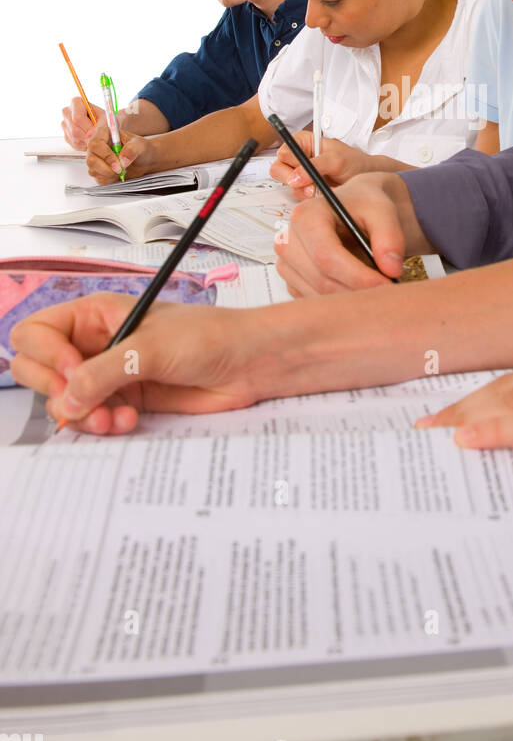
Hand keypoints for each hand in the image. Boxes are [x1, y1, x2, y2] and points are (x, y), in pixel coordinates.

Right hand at [9, 292, 277, 433]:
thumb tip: (66, 399)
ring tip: (113, 418)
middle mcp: (94, 343)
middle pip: (38, 368)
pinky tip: (127, 420)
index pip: (36, 331)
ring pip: (64, 400)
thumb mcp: (151, 348)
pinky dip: (102, 425)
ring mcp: (108, 373)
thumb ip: (104, 373)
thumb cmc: (208, 337)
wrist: (248, 364)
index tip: (71, 372)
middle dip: (54, 391)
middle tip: (81, 403)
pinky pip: (92, 418)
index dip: (45, 354)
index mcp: (94, 315)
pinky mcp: (125, 399)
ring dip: (82, 415)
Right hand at [61, 96, 106, 150]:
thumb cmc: (105, 120)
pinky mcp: (66, 135)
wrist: (104, 126)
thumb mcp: (106, 120)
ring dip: (87, 141)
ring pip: (74, 138)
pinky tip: (91, 140)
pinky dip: (85, 145)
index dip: (88, 128)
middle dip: (88, 136)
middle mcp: (67, 112)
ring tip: (96, 137)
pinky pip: (74, 144)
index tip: (96, 133)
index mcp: (76, 102)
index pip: (77, 118)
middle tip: (98, 137)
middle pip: (75, 130)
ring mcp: (65, 124)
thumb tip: (90, 136)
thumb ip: (99, 126)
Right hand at [85, 127, 156, 182]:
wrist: (145, 161)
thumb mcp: (140, 145)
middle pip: (91, 160)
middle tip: (121, 170)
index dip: (105, 155)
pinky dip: (109, 180)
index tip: (118, 164)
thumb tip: (122, 159)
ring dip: (109, 175)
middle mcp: (97, 147)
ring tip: (122, 171)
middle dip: (107, 168)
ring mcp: (96, 159)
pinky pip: (98, 179)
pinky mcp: (99, 171)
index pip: (95, 144)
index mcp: (104, 134)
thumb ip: (132, 149)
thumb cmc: (141, 148)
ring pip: (93, 171)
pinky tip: (118, 175)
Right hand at [269, 131, 373, 200]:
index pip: (284, 151)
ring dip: (304, 192)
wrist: (368, 179)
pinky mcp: (307, 189)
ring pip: (289, 186)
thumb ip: (315, 166)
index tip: (300, 174)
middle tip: (311, 188)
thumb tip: (295, 177)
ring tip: (323, 190)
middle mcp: (300, 157)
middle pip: (279, 170)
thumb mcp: (337, 160)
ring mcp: (302, 175)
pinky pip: (298, 196)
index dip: (290, 164)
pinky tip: (323, 195)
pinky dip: (309, 199)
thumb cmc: (356, 163)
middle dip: (294, 181)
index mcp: (304, 142)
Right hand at [275, 173, 406, 295]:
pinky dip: (339, 301)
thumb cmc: (365, 206)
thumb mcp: (383, 212)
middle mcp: (288, 240)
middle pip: (321, 279)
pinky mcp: (292, 280)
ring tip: (375, 287)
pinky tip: (357, 288)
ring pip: (318, 295)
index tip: (386, 283)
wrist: (357, 209)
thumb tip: (391, 269)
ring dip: (349, 298)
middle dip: (357, 290)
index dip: (358, 275)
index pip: (326, 256)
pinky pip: (314, 301)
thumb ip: (390, 238)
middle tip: (387, 290)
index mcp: (306, 216)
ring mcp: (286, 263)